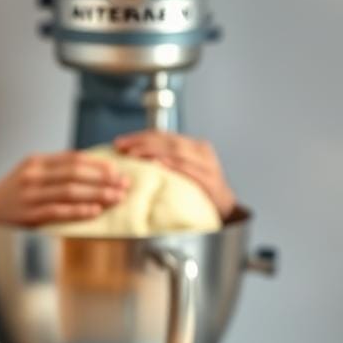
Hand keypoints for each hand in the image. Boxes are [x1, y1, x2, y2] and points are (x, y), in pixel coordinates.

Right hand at [0, 151, 130, 225]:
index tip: (117, 170)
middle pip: (76, 174)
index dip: (98, 165)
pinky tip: (95, 211)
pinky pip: (59, 211)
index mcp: (36, 162)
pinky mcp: (30, 215)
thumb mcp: (31, 172)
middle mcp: (33, 176)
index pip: (73, 159)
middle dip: (104, 179)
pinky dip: (79, 211)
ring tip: (116, 198)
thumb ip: (56, 169)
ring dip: (98, 195)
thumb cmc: (15, 192)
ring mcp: (31, 196)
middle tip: (124, 185)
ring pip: (71, 192)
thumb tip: (93, 170)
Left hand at [113, 131, 236, 218]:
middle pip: (168, 141)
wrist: (223, 207)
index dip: (140, 136)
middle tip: (121, 147)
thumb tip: (129, 157)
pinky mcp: (211, 182)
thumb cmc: (195, 190)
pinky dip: (173, 166)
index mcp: (192, 146)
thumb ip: (162, 161)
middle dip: (142, 142)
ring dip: (153, 151)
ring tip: (134, 154)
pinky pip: (190, 171)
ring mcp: (208, 165)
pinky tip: (159, 164)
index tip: (119, 142)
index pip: (163, 135)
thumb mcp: (179, 171)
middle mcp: (201, 151)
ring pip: (178, 152)